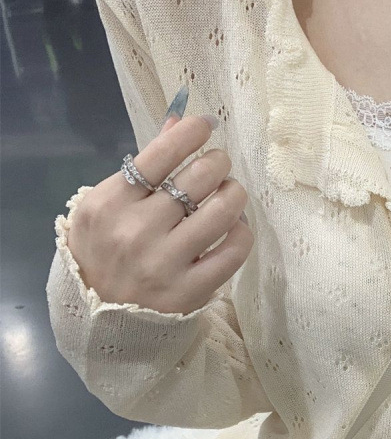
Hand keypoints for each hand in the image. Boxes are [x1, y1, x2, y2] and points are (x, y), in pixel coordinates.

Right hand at [66, 114, 253, 314]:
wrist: (100, 317)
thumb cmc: (105, 251)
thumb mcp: (110, 205)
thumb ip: (147, 164)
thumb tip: (180, 120)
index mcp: (110, 203)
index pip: (160, 154)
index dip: (191, 132)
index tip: (206, 126)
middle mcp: (136, 231)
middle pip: (199, 178)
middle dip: (218, 163)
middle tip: (218, 167)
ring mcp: (164, 263)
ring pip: (223, 211)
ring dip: (235, 194)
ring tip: (229, 194)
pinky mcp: (190, 290)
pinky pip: (234, 251)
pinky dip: (242, 231)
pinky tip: (234, 227)